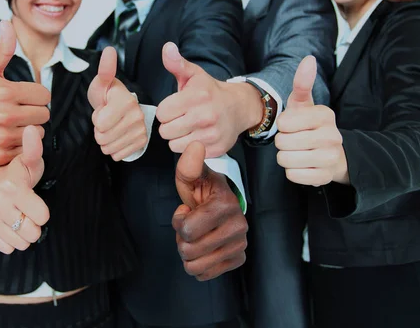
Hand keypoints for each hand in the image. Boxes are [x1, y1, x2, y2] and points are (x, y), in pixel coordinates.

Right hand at [0, 21, 50, 165]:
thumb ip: (3, 49)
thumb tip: (7, 24)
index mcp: (5, 93)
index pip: (44, 96)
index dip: (36, 95)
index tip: (24, 97)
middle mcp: (4, 115)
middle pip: (44, 115)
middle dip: (34, 111)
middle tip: (18, 110)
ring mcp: (2, 137)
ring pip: (38, 133)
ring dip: (29, 129)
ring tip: (13, 123)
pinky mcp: (0, 155)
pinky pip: (27, 149)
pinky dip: (21, 145)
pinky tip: (8, 136)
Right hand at [0, 125, 49, 253]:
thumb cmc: (17, 173)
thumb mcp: (29, 161)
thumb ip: (34, 149)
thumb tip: (31, 130)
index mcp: (13, 188)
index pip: (43, 217)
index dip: (42, 210)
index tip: (34, 200)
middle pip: (32, 232)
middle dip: (33, 224)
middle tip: (27, 210)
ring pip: (20, 242)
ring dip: (23, 233)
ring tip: (18, 216)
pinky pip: (6, 247)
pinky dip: (10, 239)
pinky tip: (8, 223)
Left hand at [88, 47, 146, 160]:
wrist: (120, 108)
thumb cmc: (107, 96)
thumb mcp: (101, 83)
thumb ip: (104, 69)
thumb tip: (109, 49)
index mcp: (126, 101)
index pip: (100, 124)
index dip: (96, 118)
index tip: (102, 109)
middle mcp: (137, 115)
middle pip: (103, 138)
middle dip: (98, 130)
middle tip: (106, 119)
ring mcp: (141, 130)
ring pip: (109, 148)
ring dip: (105, 140)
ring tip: (111, 127)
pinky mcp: (142, 142)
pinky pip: (118, 155)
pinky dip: (114, 148)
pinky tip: (117, 136)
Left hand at [156, 42, 261, 156]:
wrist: (239, 107)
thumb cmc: (210, 91)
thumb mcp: (194, 74)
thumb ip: (177, 64)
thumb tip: (167, 48)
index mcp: (197, 96)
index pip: (162, 113)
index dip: (166, 110)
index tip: (175, 107)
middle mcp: (205, 116)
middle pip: (166, 131)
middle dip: (170, 125)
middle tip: (182, 117)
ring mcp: (211, 135)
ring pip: (174, 145)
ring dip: (178, 137)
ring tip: (188, 127)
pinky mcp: (216, 149)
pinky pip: (188, 153)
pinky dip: (189, 146)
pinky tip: (197, 135)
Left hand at [172, 141, 247, 280]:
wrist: (221, 204)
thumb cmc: (203, 191)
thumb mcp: (192, 176)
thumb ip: (188, 164)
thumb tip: (194, 144)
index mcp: (225, 205)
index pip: (188, 230)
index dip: (179, 222)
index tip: (186, 210)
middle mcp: (238, 226)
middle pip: (190, 250)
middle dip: (182, 239)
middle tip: (190, 225)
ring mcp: (240, 245)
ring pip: (196, 266)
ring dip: (189, 253)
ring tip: (196, 236)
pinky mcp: (238, 259)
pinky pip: (206, 274)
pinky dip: (199, 264)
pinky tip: (204, 247)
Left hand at [275, 55, 348, 184]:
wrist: (333, 154)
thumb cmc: (310, 126)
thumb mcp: (304, 104)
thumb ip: (302, 83)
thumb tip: (309, 59)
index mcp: (325, 115)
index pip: (284, 123)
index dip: (283, 126)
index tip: (294, 126)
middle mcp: (332, 136)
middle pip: (282, 143)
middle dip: (282, 143)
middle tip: (295, 141)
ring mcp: (330, 158)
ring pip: (285, 160)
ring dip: (285, 157)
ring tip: (298, 152)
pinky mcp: (324, 177)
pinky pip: (292, 175)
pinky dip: (292, 172)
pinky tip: (303, 165)